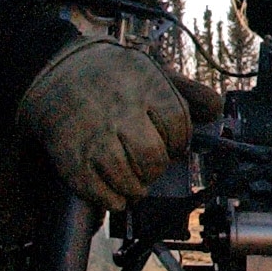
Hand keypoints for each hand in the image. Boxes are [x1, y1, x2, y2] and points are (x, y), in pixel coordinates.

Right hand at [16, 37, 219, 209]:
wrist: (55, 72)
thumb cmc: (111, 76)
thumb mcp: (151, 70)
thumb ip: (187, 91)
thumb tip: (216, 111)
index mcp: (143, 86)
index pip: (177, 124)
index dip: (180, 141)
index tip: (173, 145)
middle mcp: (118, 110)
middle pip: (153, 156)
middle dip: (158, 168)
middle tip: (152, 165)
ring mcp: (93, 136)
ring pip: (127, 178)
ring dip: (137, 187)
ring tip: (136, 181)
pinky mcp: (71, 158)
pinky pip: (99, 192)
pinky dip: (113, 200)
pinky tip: (117, 192)